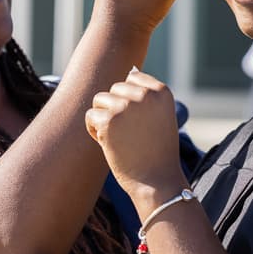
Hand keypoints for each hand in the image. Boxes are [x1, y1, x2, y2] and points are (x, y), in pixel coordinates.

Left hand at [85, 70, 185, 200]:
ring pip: (100, 100)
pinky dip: (94, 131)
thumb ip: (147, 95)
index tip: (141, 124)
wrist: (157, 183)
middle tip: (130, 134)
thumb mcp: (160, 116)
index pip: (133, 79)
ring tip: (119, 138)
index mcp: (161, 91)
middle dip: (116, 110)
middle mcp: (145, 94)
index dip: (131, 102)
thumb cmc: (157, 151)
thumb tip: (131, 70)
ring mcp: (126, 106)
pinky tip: (109, 144)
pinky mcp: (109, 120)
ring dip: (104, 118)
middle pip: (114, 89)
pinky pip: (90, 115)